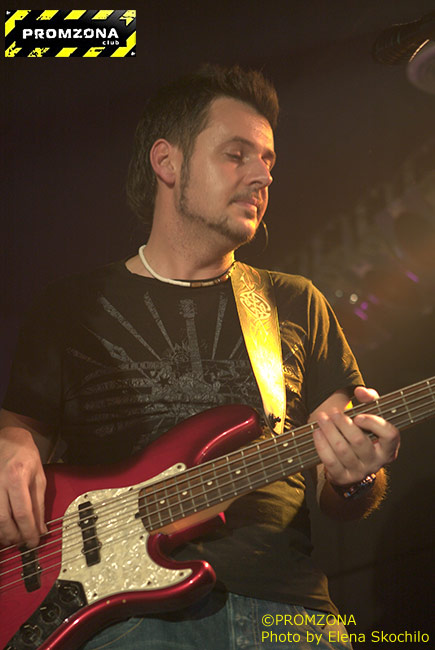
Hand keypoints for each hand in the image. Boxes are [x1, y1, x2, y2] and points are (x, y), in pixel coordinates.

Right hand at [0, 427, 46, 547]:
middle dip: (14, 536)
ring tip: (12, 538)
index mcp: (17, 478)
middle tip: (22, 542)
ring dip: (3, 533)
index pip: (23, 513)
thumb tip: (41, 527)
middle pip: (4, 520)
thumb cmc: (25, 455)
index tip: (33, 542)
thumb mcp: (39, 477)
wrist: (9, 439)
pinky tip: (3, 528)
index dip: (28, 532)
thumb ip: (39, 504)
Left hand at [312, 386, 399, 486]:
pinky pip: (330, 462)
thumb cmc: (364, 434)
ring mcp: (360, 472)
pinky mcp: (344, 478)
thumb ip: (370, 399)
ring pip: (342, 450)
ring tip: (321, 419)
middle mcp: (376, 462)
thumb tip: (360, 390)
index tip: (358, 415)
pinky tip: (316, 433)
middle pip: (359, 441)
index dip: (374, 423)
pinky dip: (321, 445)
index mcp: (388, 447)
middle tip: (332, 412)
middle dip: (342, 423)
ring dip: (329, 431)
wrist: (353, 464)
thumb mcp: (372, 416)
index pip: (390, 435)